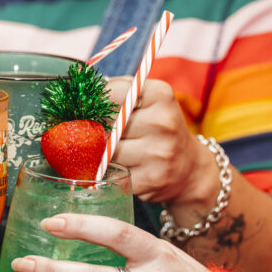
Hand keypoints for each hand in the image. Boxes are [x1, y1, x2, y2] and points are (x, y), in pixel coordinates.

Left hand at [107, 78, 213, 206]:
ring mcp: (158, 153)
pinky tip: (124, 166)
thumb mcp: (149, 100)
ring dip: (104, 152)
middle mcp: (163, 122)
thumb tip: (82, 98)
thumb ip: (120, 91)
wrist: (189, 168)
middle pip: (107, 123)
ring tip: (117, 150)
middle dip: (100, 129)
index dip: (98, 101)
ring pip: (106, 151)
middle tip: (106, 131)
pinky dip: (110, 171)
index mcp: (161, 95)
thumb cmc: (159, 128)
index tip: (97, 107)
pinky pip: (112, 173)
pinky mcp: (150, 180)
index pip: (111, 92)